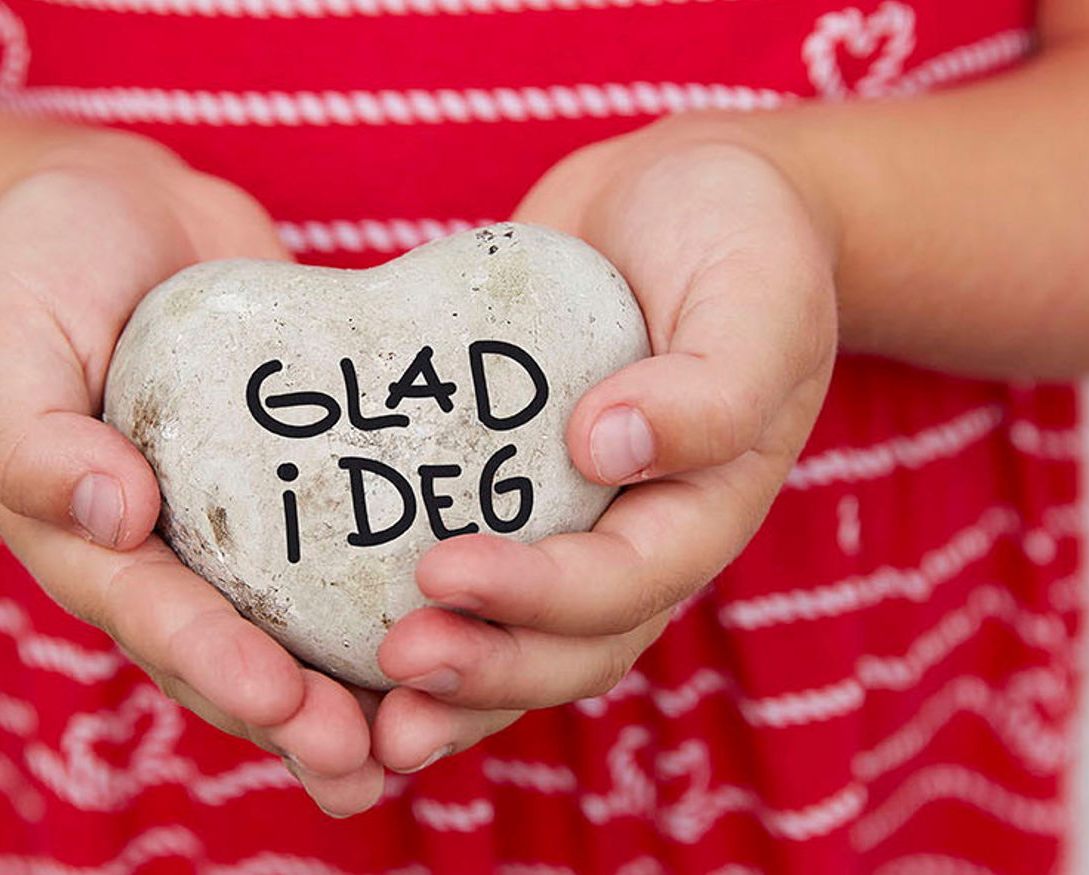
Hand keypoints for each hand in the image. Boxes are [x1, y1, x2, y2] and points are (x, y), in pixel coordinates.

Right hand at [0, 138, 384, 815]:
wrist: (115, 214)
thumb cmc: (35, 274)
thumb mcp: (4, 338)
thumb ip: (30, 431)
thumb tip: (109, 515)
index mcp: (83, 540)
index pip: (151, 616)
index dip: (214, 662)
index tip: (279, 695)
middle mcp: (167, 557)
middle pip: (234, 658)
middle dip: (299, 717)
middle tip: (365, 755)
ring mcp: (241, 530)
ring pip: (302, 630)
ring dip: (359, 690)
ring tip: (426, 738)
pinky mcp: (307, 484)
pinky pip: (352, 551)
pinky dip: (403, 596)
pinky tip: (476, 627)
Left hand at [370, 117, 839, 771]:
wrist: (682, 198)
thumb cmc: (742, 238)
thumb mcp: (756, 296)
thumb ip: (713, 382)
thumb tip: (605, 447)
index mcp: (701, 509)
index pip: (622, 585)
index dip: (535, 596)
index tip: (443, 570)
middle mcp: (633, 539)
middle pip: (565, 649)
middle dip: (482, 669)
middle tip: (392, 661)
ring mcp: (567, 526)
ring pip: (512, 641)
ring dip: (447, 687)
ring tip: (363, 711)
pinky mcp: (500, 494)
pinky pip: (461, 578)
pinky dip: (408, 620)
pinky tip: (332, 646)